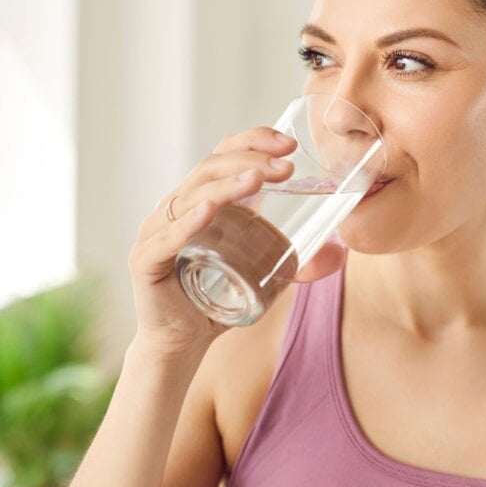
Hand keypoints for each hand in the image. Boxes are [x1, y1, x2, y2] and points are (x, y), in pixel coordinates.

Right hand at [127, 127, 347, 355]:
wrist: (182, 344)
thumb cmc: (217, 301)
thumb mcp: (264, 276)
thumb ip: (299, 265)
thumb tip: (340, 254)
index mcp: (201, 199)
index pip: (223, 155)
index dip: (253, 141)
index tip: (288, 144)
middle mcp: (175, 207)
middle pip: (209, 168)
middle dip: (249, 159)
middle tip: (285, 165)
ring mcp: (156, 231)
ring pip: (191, 195)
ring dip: (226, 184)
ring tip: (257, 178)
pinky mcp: (146, 260)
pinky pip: (167, 237)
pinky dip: (188, 222)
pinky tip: (209, 211)